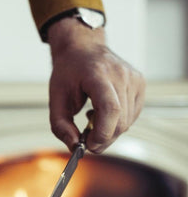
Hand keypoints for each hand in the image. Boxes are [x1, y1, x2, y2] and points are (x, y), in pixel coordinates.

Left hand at [46, 17, 145, 152]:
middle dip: (104, 138)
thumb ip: (60, 126)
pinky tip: (103, 111)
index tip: (88, 145)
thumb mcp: (56, 99)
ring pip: (128, 122)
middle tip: (87, 140)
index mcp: (98, 74)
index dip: (102, 133)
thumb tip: (74, 148)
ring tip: (92, 118)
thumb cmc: (68, 73)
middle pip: (120, 120)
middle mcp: (121, 74)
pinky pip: (133, 115)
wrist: (83, 48)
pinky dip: (118, 122)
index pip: (110, 109)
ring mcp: (134, 79)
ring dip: (109, 130)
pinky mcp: (140, 84)